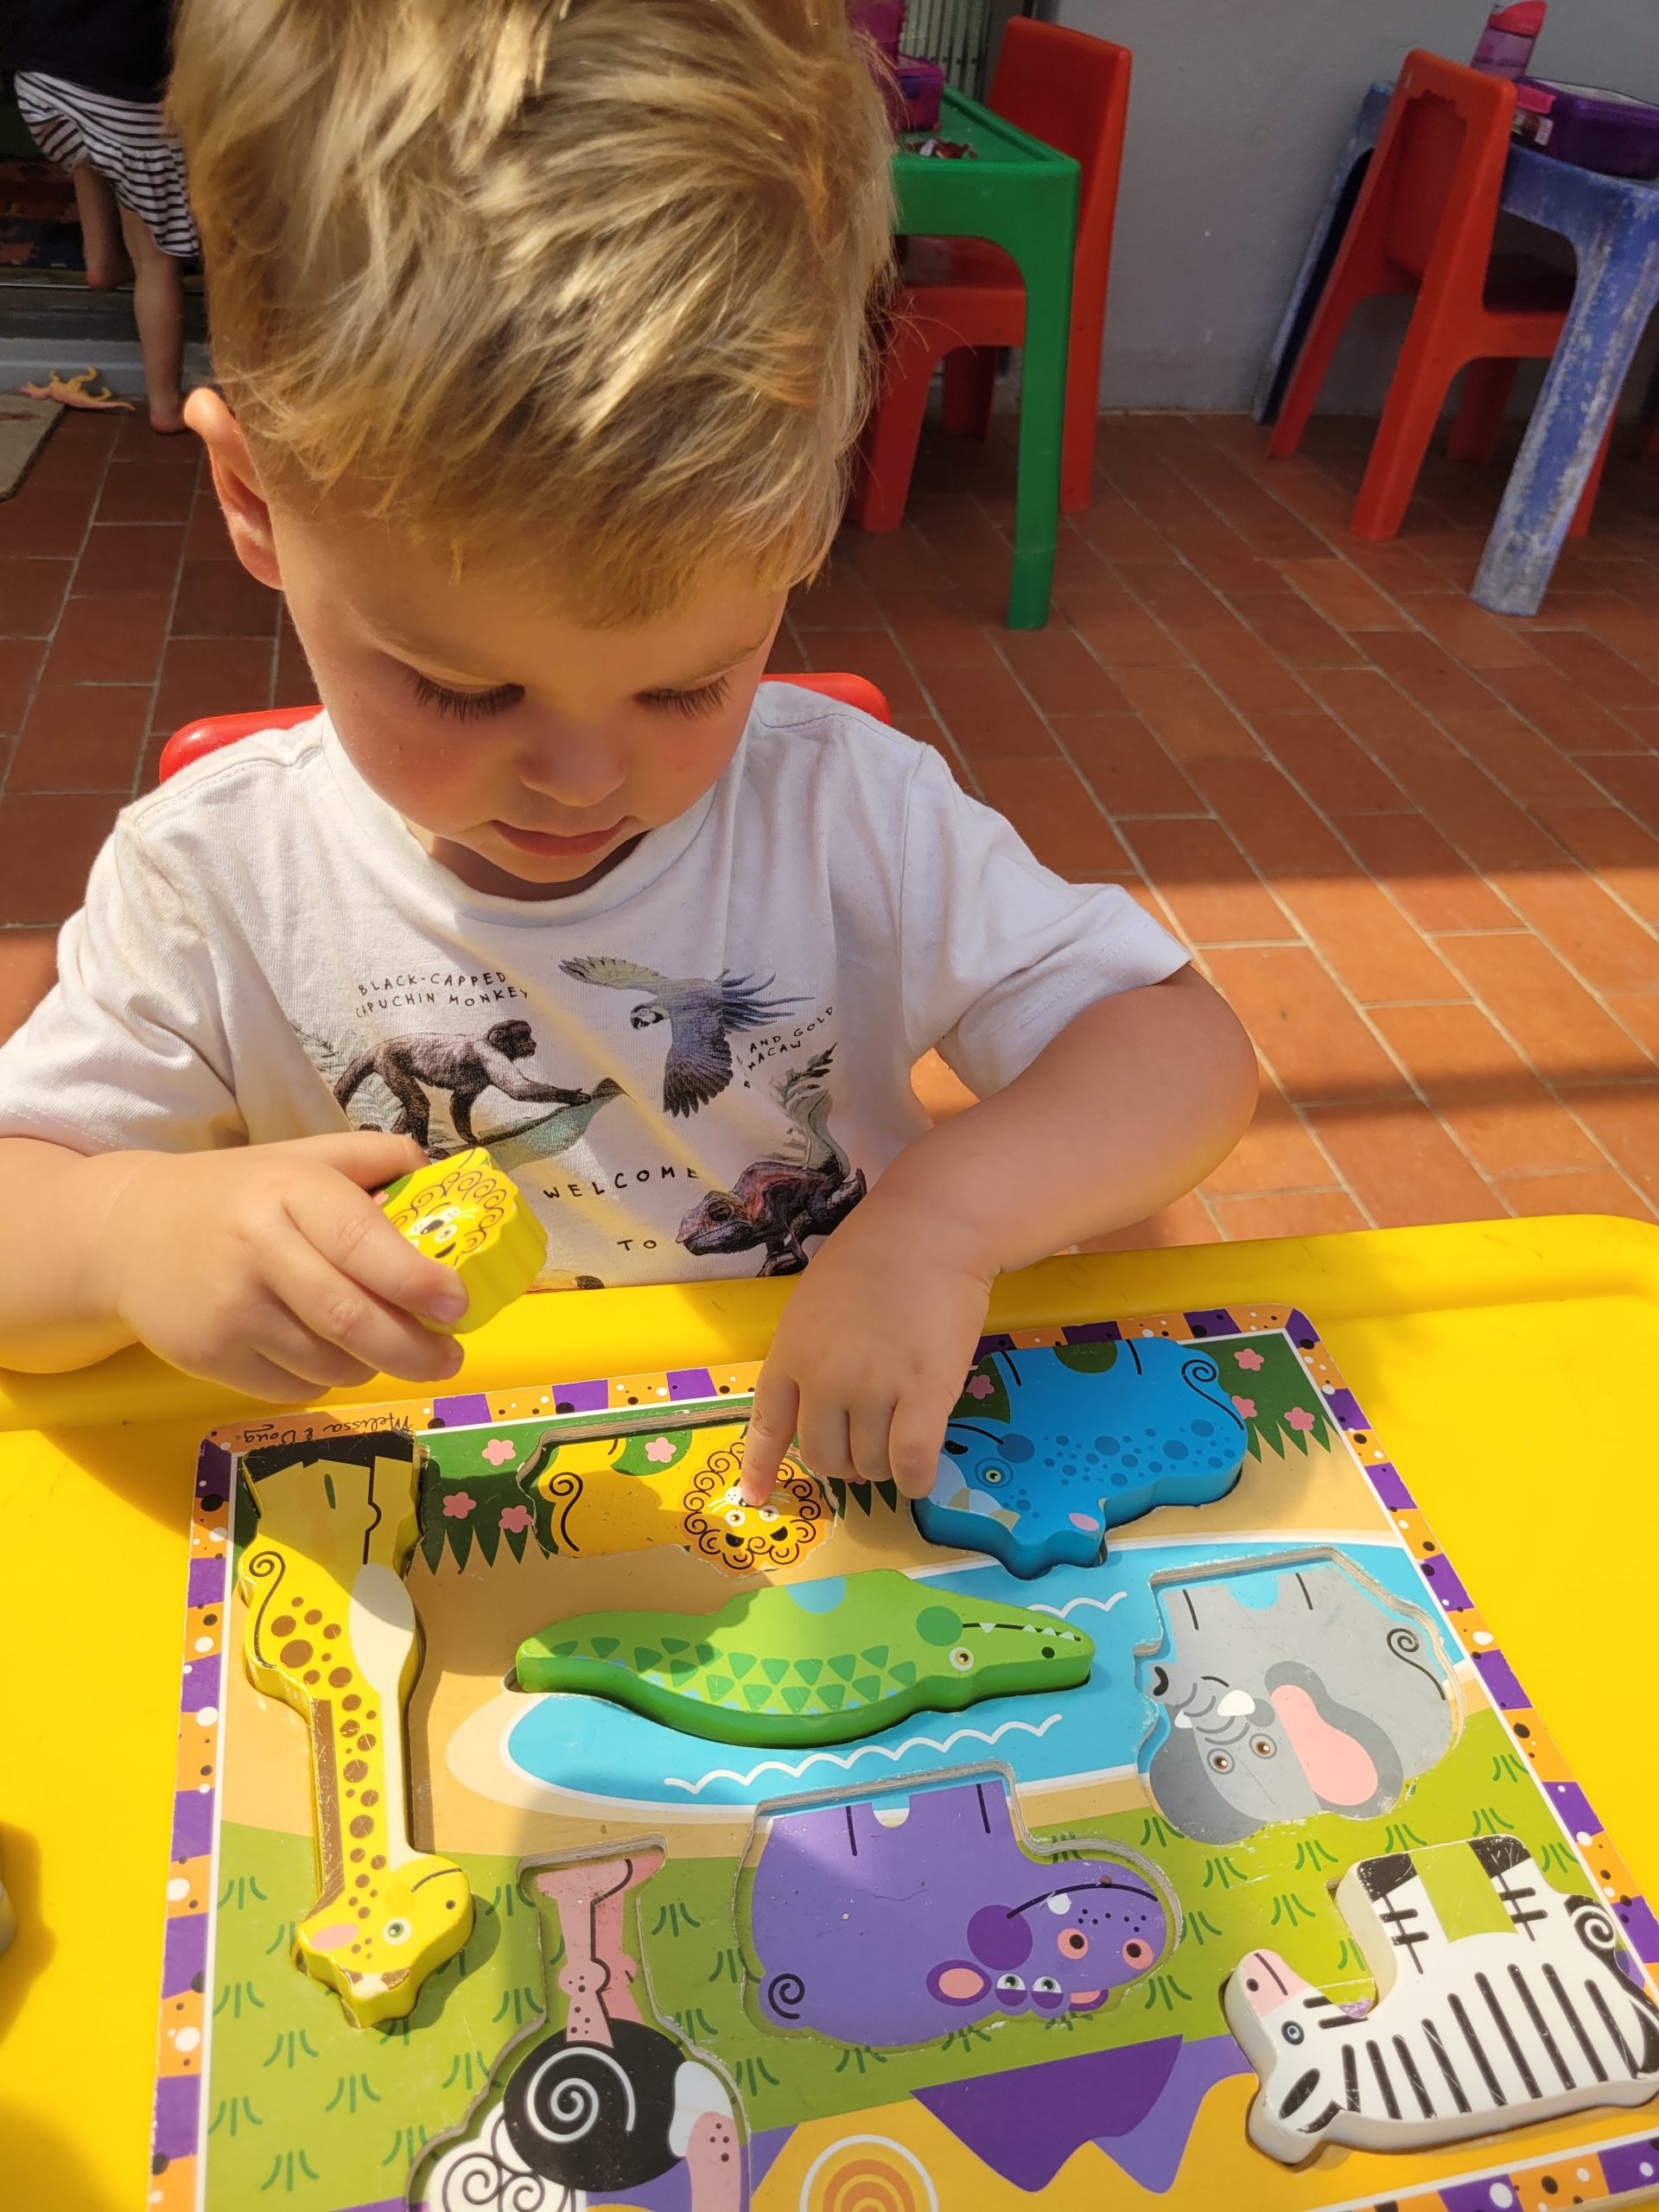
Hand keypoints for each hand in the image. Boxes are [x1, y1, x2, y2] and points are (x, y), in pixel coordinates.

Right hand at [100, 1132, 471, 1399]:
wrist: (125, 1235)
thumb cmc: (236, 1195)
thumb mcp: (300, 1157)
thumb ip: (374, 1159)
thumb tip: (452, 1177)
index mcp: (289, 1189)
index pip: (361, 1240)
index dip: (416, 1280)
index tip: (457, 1305)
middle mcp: (257, 1247)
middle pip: (350, 1318)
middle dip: (415, 1349)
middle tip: (450, 1358)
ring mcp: (228, 1309)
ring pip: (329, 1361)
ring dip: (373, 1364)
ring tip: (385, 1348)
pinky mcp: (208, 1357)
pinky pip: (293, 1386)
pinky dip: (325, 1378)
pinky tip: (325, 1354)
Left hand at [739, 1194, 994, 1504]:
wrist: (928, 1230)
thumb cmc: (873, 1258)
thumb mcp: (813, 1305)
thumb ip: (810, 1358)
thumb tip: (830, 1418)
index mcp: (791, 1353)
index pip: (768, 1425)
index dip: (761, 1467)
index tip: (755, 1498)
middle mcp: (824, 1378)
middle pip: (823, 1456)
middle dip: (843, 1463)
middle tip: (865, 1447)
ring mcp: (874, 1388)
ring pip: (869, 1463)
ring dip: (882, 1465)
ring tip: (898, 1438)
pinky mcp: (925, 1394)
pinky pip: (911, 1462)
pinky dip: (914, 1479)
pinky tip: (919, 1473)